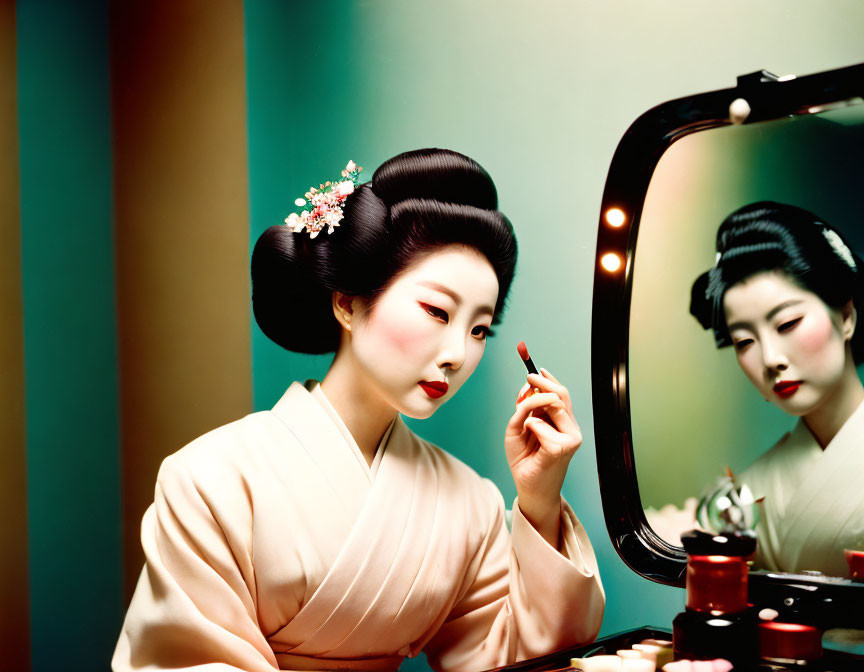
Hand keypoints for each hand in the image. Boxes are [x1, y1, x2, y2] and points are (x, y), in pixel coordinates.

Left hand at [504, 368, 582, 544]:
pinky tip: (530, 437)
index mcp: (562, 422)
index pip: (560, 394)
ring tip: (525, 423)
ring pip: (554, 406)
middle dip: (543, 382)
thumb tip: (526, 386)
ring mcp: (570, 438)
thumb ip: (523, 408)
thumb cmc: (525, 460)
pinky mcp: (562, 448)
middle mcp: (570, 428)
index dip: (548, 378)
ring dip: (533, 407)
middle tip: (528, 378)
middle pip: (561, 394)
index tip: (533, 366)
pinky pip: (542, 425)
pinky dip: (532, 426)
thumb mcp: (518, 427)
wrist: (529, 487)